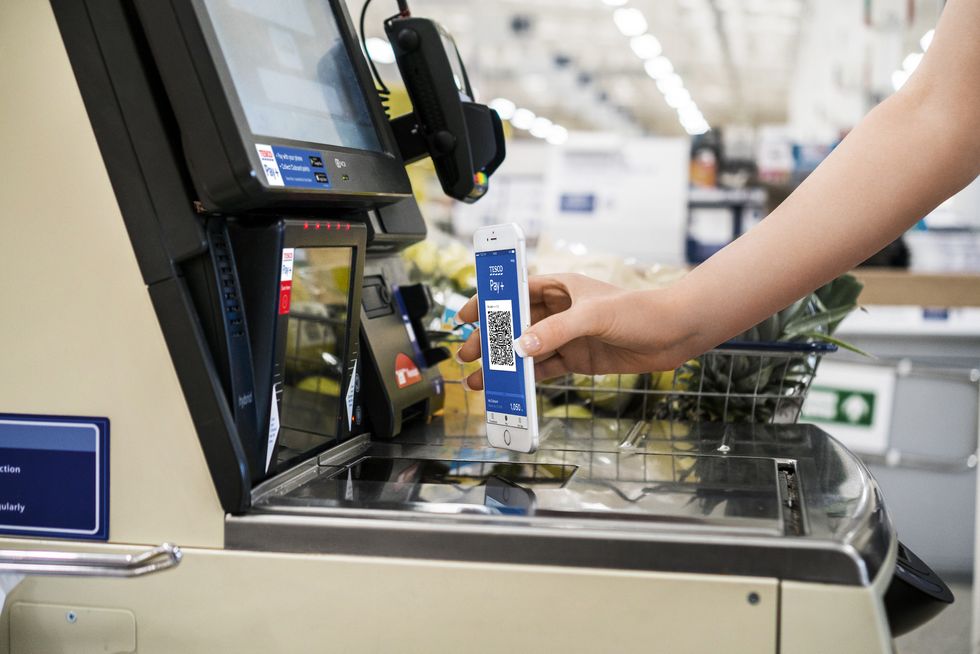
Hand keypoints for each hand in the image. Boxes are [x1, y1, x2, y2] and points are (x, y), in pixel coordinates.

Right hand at [454, 273, 699, 390]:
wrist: (675, 333)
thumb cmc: (640, 310)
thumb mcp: (594, 316)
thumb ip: (556, 331)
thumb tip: (522, 347)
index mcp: (560, 287)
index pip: (515, 291)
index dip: (489, 302)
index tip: (466, 314)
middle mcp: (560, 310)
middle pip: (515, 324)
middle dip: (491, 340)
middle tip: (467, 355)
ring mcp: (568, 336)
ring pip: (527, 350)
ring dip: (505, 364)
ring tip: (481, 380)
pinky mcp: (578, 358)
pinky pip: (545, 368)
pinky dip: (527, 378)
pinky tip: (511, 387)